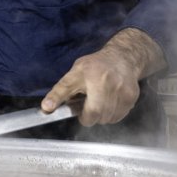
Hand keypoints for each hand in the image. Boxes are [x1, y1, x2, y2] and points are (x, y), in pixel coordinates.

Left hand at [42, 29, 164, 124]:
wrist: (123, 58)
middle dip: (89, 116)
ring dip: (101, 116)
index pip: (73, 93)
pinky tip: (110, 103)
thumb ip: (61, 91)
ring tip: (100, 102)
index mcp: (88, 73)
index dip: (73, 110)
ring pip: (107, 118)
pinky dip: (112, 115)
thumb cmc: (96, 66)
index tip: (61, 112)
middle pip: (95, 114)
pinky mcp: (131, 96)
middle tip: (88, 108)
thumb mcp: (75, 73)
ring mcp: (121, 89)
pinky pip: (118, 116)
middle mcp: (107, 80)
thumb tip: (46, 108)